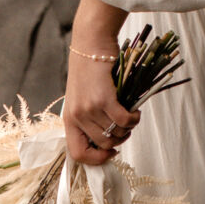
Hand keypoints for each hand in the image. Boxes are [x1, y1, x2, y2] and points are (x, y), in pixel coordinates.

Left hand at [63, 48, 139, 166]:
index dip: (95, 160)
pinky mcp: (104, 99)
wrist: (91, 43)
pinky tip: (135, 111)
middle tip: (126, 128)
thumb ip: (89, 120)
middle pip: (103, 145)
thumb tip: (108, 142)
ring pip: (115, 134)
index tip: (110, 152)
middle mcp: (77, 117)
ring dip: (128, 128)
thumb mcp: (82, 99)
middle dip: (119, 140)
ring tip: (130, 116)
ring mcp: (89, 109)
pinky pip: (124, 121)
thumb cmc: (89, 71)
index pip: (77, 154)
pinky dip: (134, 119)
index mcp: (69, 119)